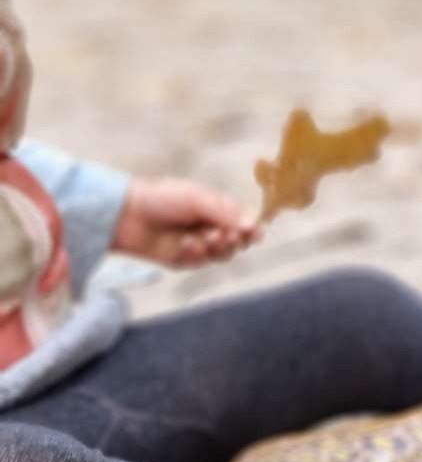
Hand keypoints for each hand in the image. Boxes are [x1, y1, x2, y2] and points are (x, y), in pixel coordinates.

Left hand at [113, 177, 260, 267]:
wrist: (125, 213)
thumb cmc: (161, 198)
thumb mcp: (197, 198)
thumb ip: (225, 212)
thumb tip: (256, 225)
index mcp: (217, 209)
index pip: (244, 223)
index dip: (251, 230)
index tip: (253, 233)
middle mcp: (211, 227)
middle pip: (238, 243)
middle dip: (234, 240)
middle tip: (224, 235)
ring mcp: (199, 245)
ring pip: (222, 256)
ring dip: (216, 249)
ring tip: (204, 239)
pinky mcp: (184, 260)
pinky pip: (200, 263)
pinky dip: (195, 255)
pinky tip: (184, 245)